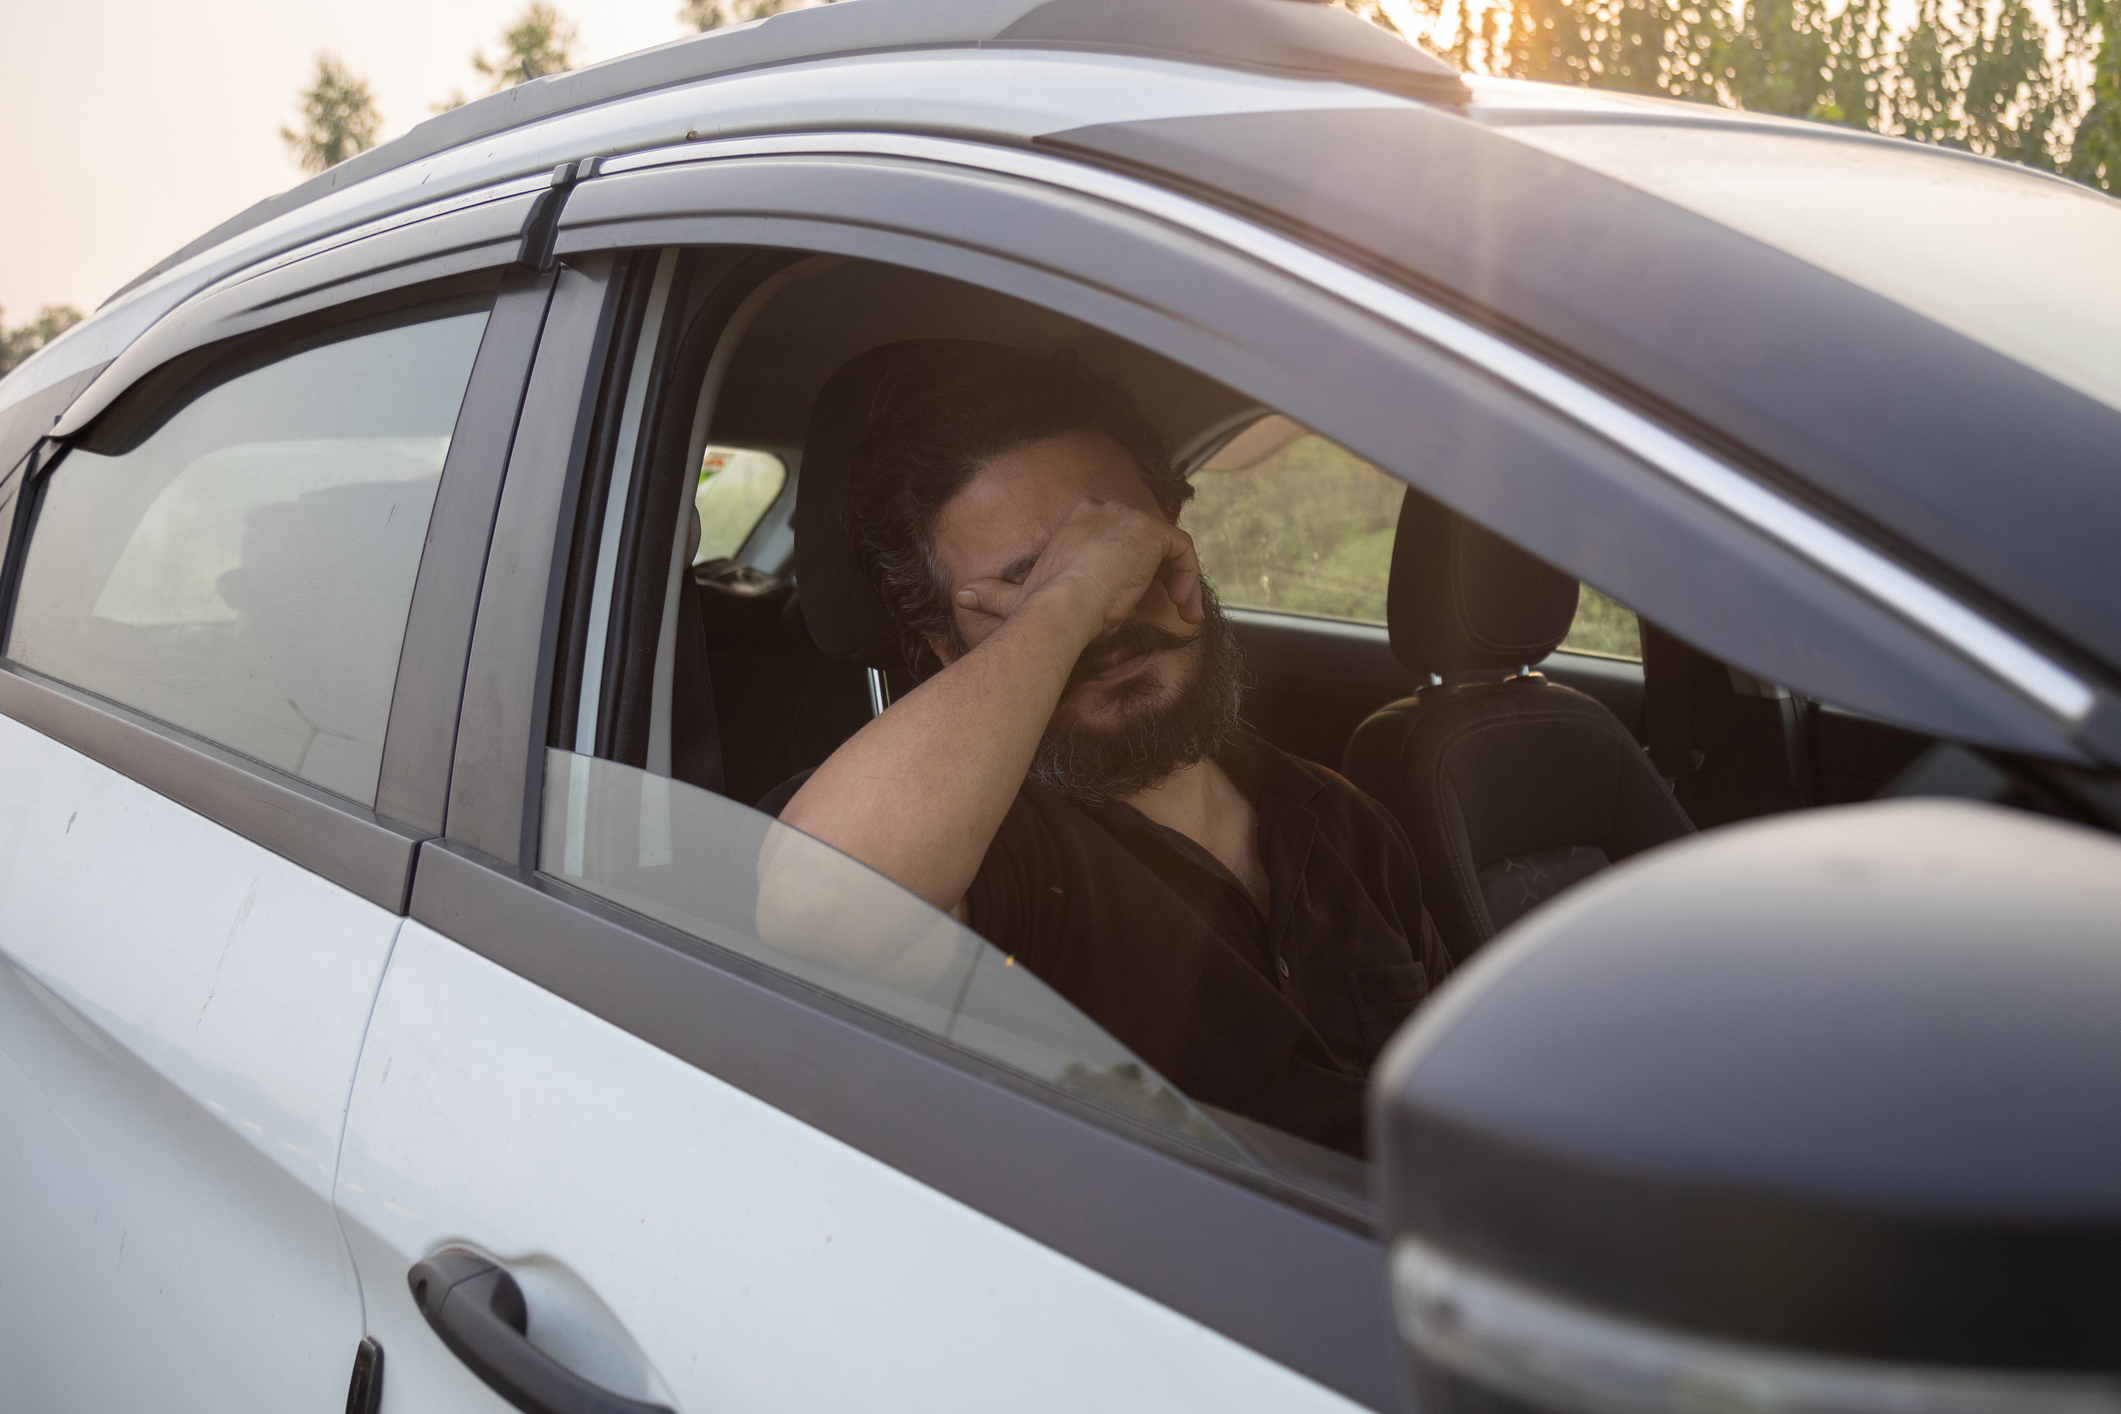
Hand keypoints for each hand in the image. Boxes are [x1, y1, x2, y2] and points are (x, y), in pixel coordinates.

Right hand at [952, 498, 1202, 643]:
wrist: (1062, 608)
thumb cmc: (1041, 607)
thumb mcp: (1015, 598)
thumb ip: (992, 594)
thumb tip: (963, 595)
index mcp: (1075, 521)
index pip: (1112, 533)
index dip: (1125, 564)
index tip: (1125, 594)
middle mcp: (1102, 511)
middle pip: (1141, 536)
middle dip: (1154, 570)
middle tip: (1158, 602)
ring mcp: (1128, 519)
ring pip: (1165, 544)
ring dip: (1178, 578)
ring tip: (1179, 608)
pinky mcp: (1151, 533)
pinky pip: (1182, 550)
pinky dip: (1189, 577)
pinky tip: (1183, 606)